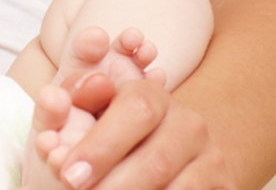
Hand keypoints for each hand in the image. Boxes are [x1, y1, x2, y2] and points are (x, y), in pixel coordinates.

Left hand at [58, 77, 234, 189]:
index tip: (68, 174)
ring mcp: (211, 158)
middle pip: (156, 159)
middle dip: (114, 184)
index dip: (100, 145)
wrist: (154, 163)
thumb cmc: (104, 141)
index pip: (135, 109)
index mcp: (152, 96)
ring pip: (178, 188)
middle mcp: (188, 124)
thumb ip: (63, 108)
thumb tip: (51, 99)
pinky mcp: (223, 186)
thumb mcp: (81, 120)